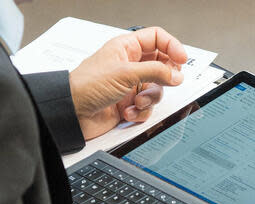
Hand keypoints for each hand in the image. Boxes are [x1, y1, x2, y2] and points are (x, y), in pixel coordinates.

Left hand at [69, 27, 187, 139]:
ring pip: (156, 89)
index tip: (182, 59)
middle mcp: (130, 65)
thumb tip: (176, 74)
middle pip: (161, 65)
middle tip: (166, 82)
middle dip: (164, 77)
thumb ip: (156, 72)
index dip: (172, 46)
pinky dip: (140, 112)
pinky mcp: (128, 104)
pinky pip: (146, 107)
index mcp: (126, 48)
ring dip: (149, 98)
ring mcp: (130, 85)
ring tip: (137, 102)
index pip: (157, 39)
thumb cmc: (87, 86)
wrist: (72, 113)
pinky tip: (127, 111)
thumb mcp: (125, 73)